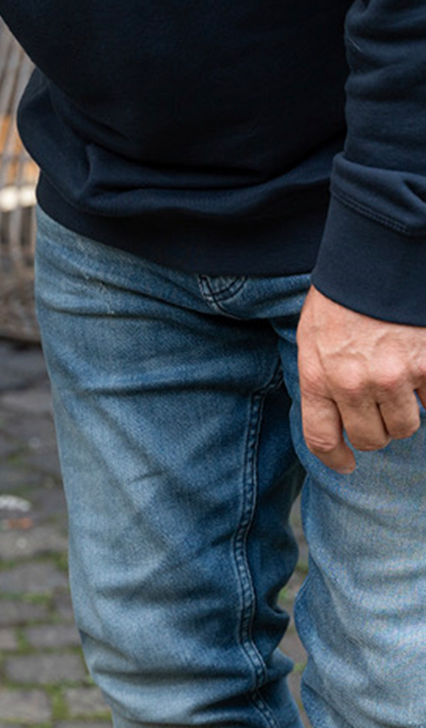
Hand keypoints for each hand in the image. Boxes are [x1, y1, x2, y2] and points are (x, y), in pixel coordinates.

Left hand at [297, 285, 425, 472]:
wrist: (377, 262)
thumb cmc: (341, 298)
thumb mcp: (312, 340)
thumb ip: (320, 379)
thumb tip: (333, 415)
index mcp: (319, 378)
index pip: (322, 439)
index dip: (334, 459)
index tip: (346, 465)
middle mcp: (354, 384)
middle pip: (370, 439)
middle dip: (375, 432)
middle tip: (379, 414)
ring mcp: (394, 377)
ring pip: (406, 427)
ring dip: (404, 416)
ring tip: (400, 392)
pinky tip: (420, 375)